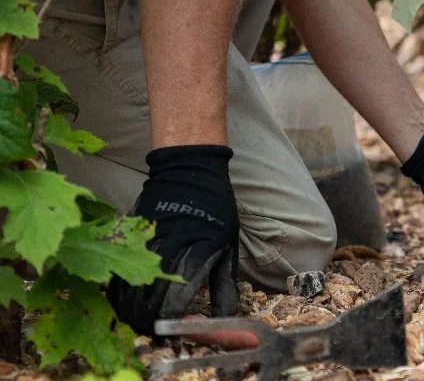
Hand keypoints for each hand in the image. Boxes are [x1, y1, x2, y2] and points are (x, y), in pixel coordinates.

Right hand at [106, 145, 239, 334]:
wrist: (188, 170)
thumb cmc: (215, 210)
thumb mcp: (228, 245)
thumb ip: (223, 285)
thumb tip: (224, 318)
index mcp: (195, 254)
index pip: (175, 302)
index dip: (171, 323)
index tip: (173, 333)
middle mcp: (166, 251)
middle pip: (146, 302)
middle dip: (149, 323)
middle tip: (154, 332)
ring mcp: (143, 242)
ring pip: (127, 290)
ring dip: (130, 311)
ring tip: (139, 321)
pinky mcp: (128, 235)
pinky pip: (115, 271)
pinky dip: (118, 292)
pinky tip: (125, 302)